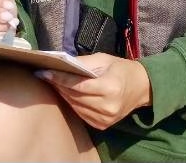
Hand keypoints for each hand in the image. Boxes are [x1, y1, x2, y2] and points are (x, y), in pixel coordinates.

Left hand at [35, 53, 151, 129]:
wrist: (141, 88)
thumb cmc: (121, 69)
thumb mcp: (104, 59)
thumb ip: (83, 62)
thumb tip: (61, 62)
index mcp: (110, 88)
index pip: (79, 86)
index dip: (60, 79)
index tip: (44, 72)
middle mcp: (107, 106)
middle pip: (75, 97)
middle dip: (58, 85)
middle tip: (45, 74)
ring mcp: (105, 119)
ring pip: (76, 107)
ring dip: (63, 95)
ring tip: (53, 82)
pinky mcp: (102, 125)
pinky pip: (81, 114)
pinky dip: (72, 103)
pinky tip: (66, 94)